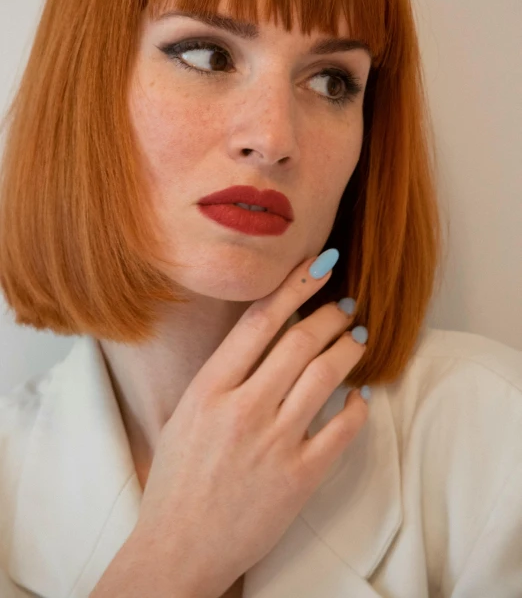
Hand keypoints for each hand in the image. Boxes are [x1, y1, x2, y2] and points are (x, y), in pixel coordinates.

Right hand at [132, 251, 368, 597]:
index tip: (318, 265)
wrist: (179, 548)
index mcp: (209, 390)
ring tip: (358, 337)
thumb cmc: (178, 481)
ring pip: (325, 376)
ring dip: (348, 349)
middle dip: (330, 315)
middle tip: (345, 306)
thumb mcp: (187, 415)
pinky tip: (359, 394)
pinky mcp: (299, 478)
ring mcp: (273, 444)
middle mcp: (242, 409)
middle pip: (299, 341)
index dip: (294, 286)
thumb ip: (224, 375)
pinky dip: (356, 406)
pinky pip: (342, 430)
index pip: (259, 321)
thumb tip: (267, 334)